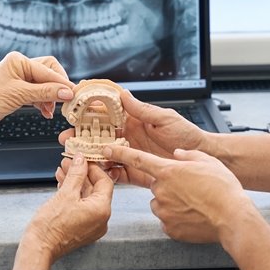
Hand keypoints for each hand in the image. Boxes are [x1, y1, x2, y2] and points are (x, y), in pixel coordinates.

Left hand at [0, 52, 74, 130]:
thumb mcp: (19, 95)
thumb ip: (45, 92)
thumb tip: (67, 92)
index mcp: (18, 60)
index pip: (48, 69)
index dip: (61, 82)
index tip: (73, 94)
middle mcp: (19, 67)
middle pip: (49, 73)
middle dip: (56, 88)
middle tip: (65, 101)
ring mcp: (19, 79)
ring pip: (44, 85)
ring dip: (50, 97)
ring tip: (52, 110)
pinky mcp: (18, 91)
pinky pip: (37, 94)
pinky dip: (43, 102)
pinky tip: (45, 112)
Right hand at [12, 154, 113, 269]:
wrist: (39, 247)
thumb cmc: (51, 226)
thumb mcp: (65, 193)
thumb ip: (76, 174)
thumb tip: (81, 160)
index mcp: (102, 210)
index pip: (104, 182)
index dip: (93, 168)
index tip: (82, 160)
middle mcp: (101, 219)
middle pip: (95, 189)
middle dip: (81, 174)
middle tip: (69, 163)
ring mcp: (92, 226)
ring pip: (86, 198)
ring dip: (74, 184)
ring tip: (62, 172)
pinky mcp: (82, 229)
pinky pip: (81, 207)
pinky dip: (73, 196)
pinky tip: (62, 185)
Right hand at [58, 90, 206, 185]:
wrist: (202, 158)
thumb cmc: (187, 135)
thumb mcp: (164, 118)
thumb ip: (142, 109)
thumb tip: (123, 95)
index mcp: (134, 121)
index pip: (106, 115)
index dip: (89, 114)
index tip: (73, 113)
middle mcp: (129, 137)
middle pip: (99, 137)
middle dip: (81, 138)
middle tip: (66, 139)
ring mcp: (131, 155)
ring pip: (104, 156)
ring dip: (90, 157)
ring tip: (76, 158)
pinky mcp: (137, 173)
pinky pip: (117, 174)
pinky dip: (106, 174)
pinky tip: (97, 173)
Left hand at [104, 144, 252, 243]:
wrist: (233, 218)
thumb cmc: (223, 188)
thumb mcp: (207, 161)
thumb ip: (188, 155)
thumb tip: (178, 154)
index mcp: (168, 171)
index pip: (137, 159)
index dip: (120, 153)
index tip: (106, 150)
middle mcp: (161, 191)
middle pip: (156, 186)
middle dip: (169, 187)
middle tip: (190, 190)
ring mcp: (163, 211)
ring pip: (161, 203)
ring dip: (172, 203)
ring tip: (194, 204)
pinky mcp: (168, 228)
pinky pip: (167, 221)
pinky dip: (177, 219)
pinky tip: (193, 216)